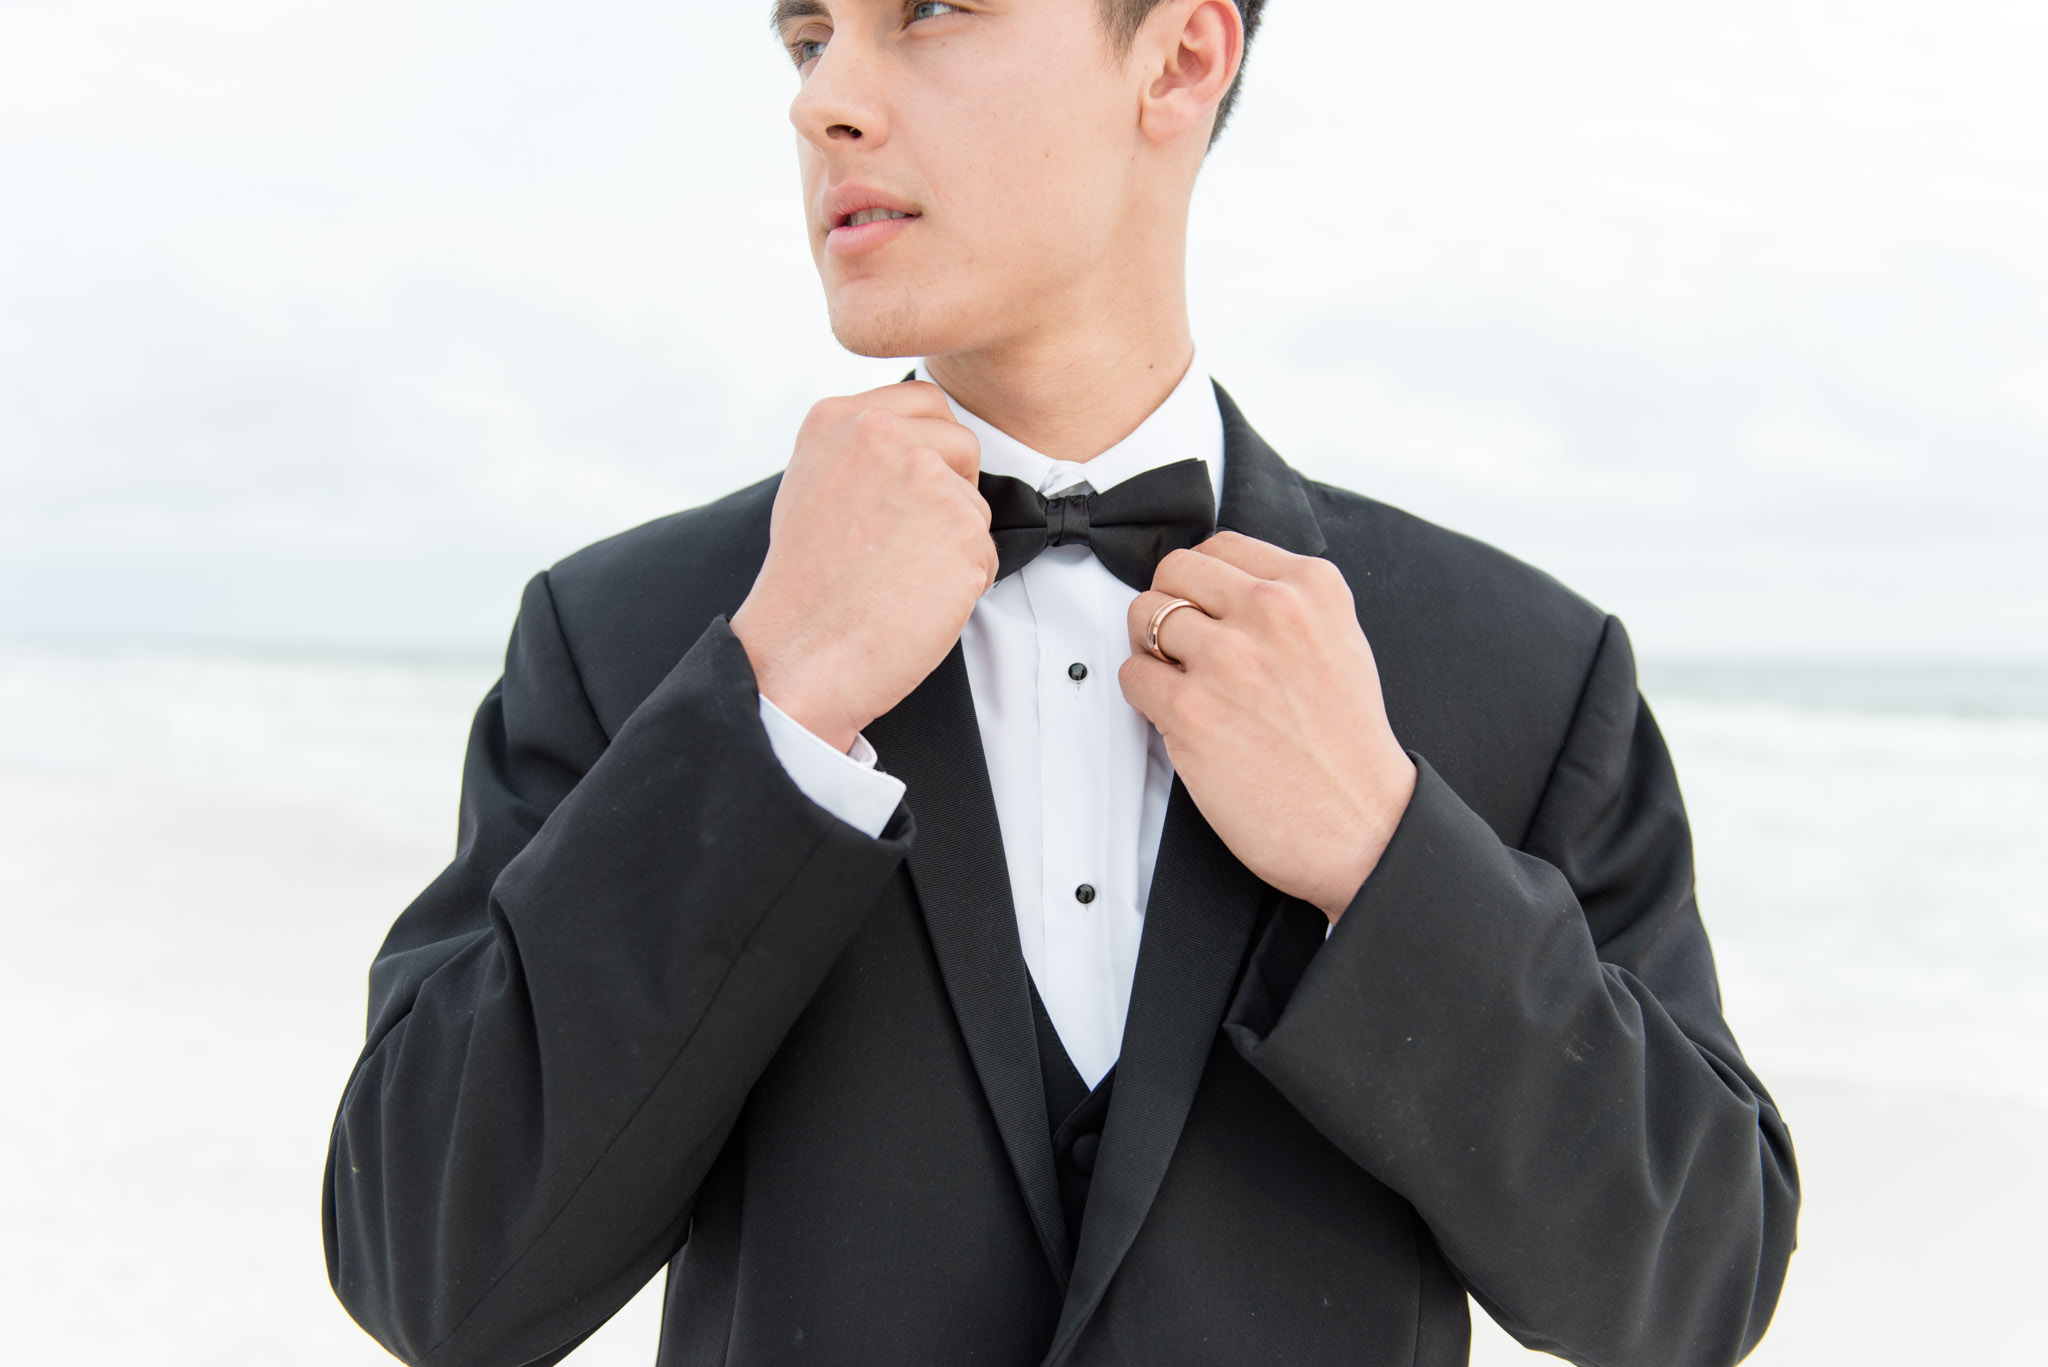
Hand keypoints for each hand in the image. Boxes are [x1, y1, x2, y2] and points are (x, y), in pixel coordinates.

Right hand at [732, 381, 994, 753]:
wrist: (800, 652)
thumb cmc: (805, 586)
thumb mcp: (812, 484)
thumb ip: (862, 451)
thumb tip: (914, 447)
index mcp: (839, 418)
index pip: (925, 402)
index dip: (931, 449)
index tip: (910, 488)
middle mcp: (883, 435)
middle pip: (962, 444)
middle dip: (950, 491)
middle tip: (903, 541)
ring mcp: (926, 478)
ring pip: (976, 503)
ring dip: (955, 542)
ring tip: (900, 575)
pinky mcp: (962, 525)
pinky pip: (987, 552)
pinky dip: (965, 583)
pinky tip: (916, 598)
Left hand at [1119, 532, 1416, 921]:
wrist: (1362, 824)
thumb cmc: (1349, 748)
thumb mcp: (1341, 642)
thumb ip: (1288, 605)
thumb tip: (1223, 590)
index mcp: (1311, 587)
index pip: (1220, 547)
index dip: (1201, 583)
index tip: (1203, 610)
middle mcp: (1270, 612)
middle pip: (1174, 572)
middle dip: (1170, 606)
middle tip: (1182, 645)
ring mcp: (1228, 659)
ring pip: (1144, 617)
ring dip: (1152, 651)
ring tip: (1182, 682)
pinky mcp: (1192, 710)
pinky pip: (1132, 675)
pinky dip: (1144, 695)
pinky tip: (1177, 716)